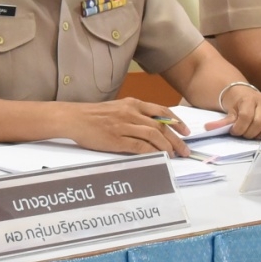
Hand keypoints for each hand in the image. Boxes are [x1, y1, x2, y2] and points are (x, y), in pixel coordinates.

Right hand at [59, 99, 190, 157]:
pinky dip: (152, 152)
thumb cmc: (94, 115)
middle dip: (176, 139)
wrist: (74, 118)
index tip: (186, 131)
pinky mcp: (117, 139)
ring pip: (154, 136)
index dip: (177, 121)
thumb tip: (151, 126)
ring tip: (174, 156)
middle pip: (161, 126)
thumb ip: (134, 114)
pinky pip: (140, 146)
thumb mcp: (117, 108)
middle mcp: (131, 112)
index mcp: (133, 103)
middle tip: (185, 150)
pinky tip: (159, 157)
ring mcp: (124, 126)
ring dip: (167, 147)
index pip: (161, 111)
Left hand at [219, 82, 260, 138]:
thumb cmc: (236, 105)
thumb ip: (222, 121)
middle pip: (259, 122)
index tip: (234, 132)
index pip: (246, 116)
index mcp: (249, 98)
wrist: (244, 95)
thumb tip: (208, 128)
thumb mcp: (228, 111)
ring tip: (255, 135)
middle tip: (244, 135)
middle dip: (249, 132)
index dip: (239, 128)